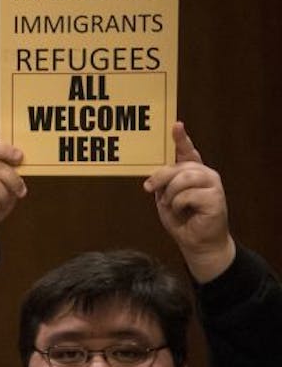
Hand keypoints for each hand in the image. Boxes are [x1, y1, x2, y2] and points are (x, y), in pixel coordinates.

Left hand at [143, 122, 234, 282]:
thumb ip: (162, 182)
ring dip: (170, 194)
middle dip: (159, 177)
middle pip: (178, 166)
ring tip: (172, 204)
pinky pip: (187, 195)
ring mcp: (212, 184)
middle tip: (149, 188)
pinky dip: (178, 204)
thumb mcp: (165, 197)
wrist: (196, 241)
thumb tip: (154, 174)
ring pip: (183, 178)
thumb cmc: (181, 218)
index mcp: (192, 171)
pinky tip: (185, 211)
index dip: (181, 138)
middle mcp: (205, 173)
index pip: (187, 151)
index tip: (175, 125)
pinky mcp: (215, 197)